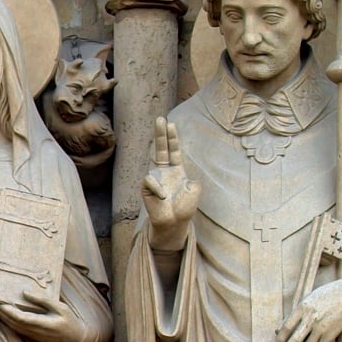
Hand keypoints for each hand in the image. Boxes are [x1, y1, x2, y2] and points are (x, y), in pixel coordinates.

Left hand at [0, 288, 82, 341]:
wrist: (74, 339)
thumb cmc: (68, 321)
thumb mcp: (60, 307)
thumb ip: (42, 300)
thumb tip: (25, 292)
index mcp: (42, 324)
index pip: (19, 317)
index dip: (6, 310)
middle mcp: (33, 332)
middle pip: (11, 321)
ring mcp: (31, 335)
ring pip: (11, 325)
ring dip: (0, 315)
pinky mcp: (30, 336)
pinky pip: (14, 327)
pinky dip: (6, 319)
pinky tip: (1, 311)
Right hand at [140, 117, 199, 250]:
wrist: (174, 223)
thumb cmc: (185, 208)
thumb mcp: (195, 191)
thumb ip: (192, 179)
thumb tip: (186, 178)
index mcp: (177, 170)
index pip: (174, 150)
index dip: (172, 138)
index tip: (170, 124)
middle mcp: (165, 171)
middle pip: (161, 149)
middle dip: (160, 134)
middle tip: (159, 118)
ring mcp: (155, 179)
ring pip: (154, 162)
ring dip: (159, 178)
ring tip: (168, 193)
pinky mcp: (146, 187)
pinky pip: (150, 179)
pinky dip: (157, 187)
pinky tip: (163, 197)